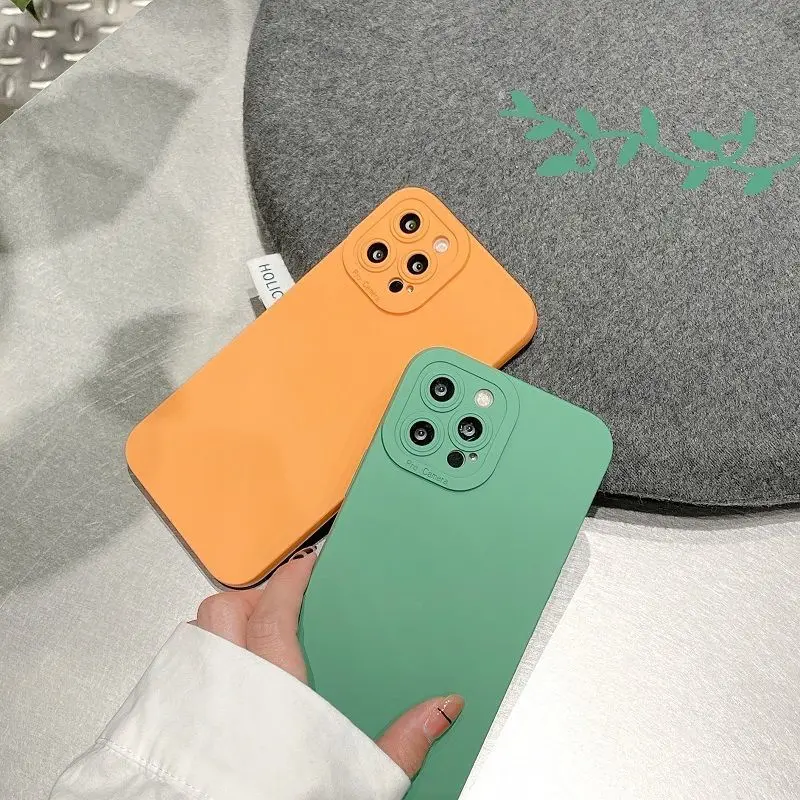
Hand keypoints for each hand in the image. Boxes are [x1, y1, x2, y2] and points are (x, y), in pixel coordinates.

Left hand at [193, 547, 463, 777]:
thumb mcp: (357, 784)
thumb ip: (402, 744)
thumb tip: (442, 709)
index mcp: (272, 694)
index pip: (276, 611)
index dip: (291, 579)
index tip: (306, 566)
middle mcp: (221, 691)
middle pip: (225, 610)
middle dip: (253, 596)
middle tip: (277, 602)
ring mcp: (187, 705)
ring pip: (194, 633)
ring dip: (219, 626)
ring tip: (247, 637)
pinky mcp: (165, 727)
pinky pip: (173, 669)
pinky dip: (196, 660)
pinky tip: (217, 680)